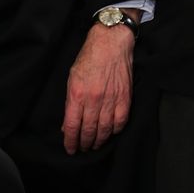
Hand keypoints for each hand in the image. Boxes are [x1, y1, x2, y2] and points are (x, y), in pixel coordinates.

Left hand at [61, 25, 134, 153]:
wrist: (111, 43)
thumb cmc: (88, 58)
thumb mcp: (71, 78)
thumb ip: (70, 102)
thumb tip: (68, 123)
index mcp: (77, 94)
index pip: (72, 125)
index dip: (70, 141)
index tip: (69, 149)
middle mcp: (94, 99)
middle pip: (88, 130)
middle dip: (84, 143)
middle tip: (81, 149)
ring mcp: (111, 100)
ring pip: (104, 129)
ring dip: (98, 140)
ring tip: (94, 145)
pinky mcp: (125, 98)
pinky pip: (120, 121)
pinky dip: (114, 131)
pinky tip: (109, 134)